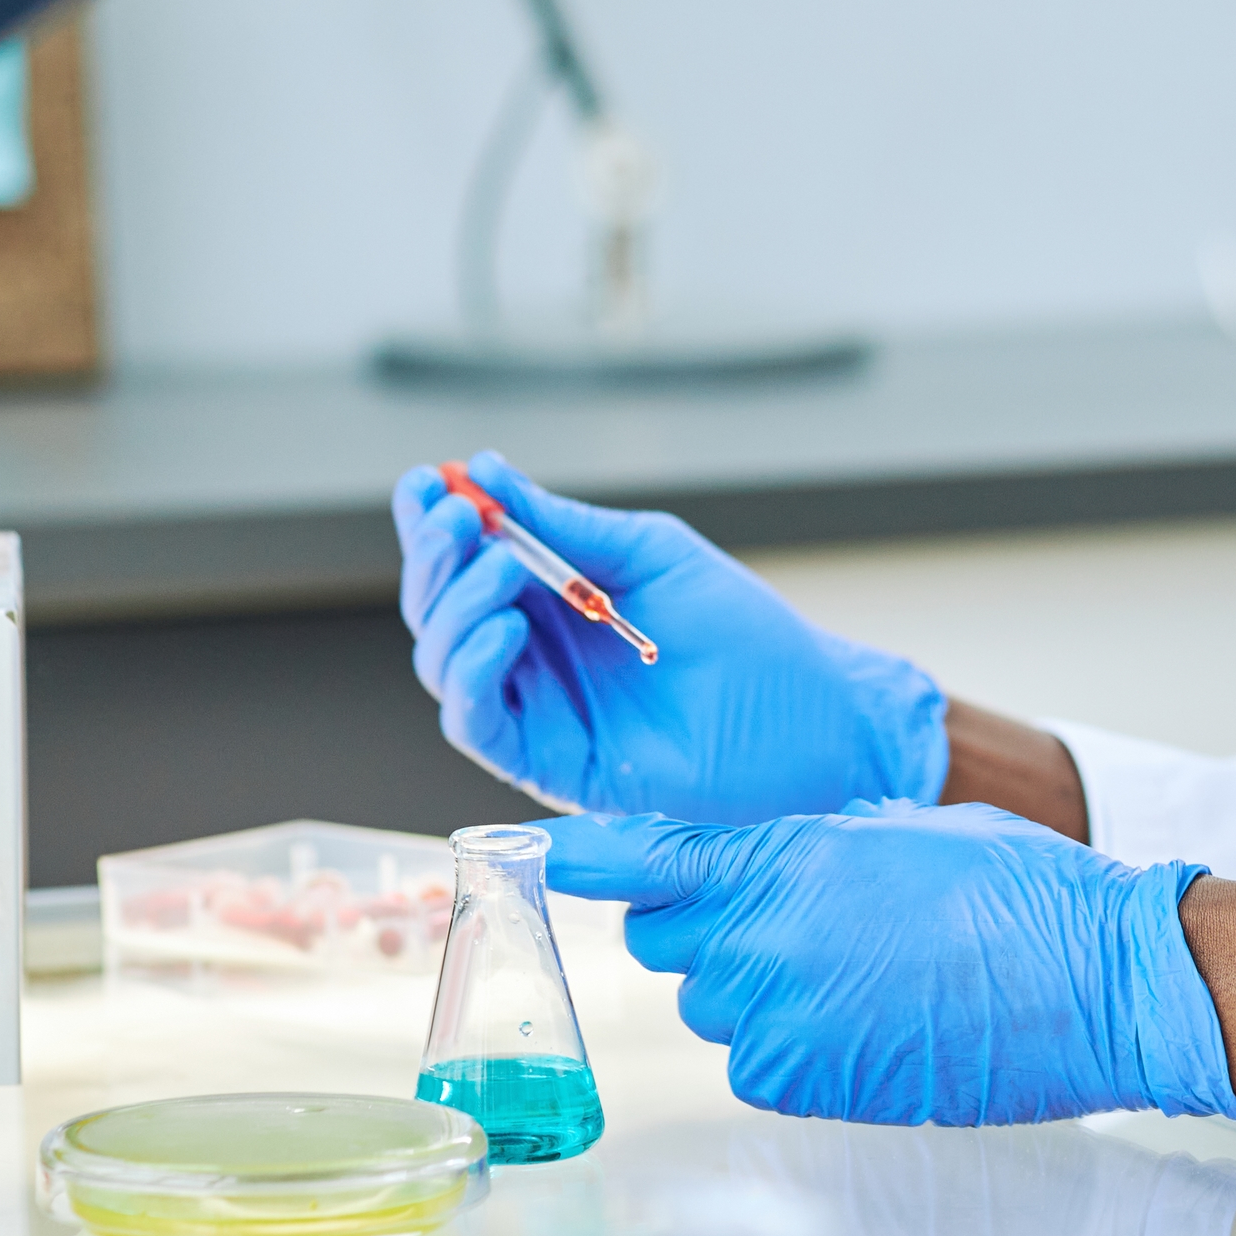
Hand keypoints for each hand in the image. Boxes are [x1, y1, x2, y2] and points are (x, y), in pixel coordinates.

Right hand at [393, 451, 944, 823]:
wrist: (810, 715)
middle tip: (457, 518)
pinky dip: (476, 675)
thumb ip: (567, 525)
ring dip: (456, 610)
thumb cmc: (745, 635)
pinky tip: (506, 631)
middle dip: (435, 560)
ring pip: (445, 665)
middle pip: (439, 611)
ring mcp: (538, 710)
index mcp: (552, 598)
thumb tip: (484, 471)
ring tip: (502, 568)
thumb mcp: (651, 555)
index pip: (464, 561)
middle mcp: (532, 654)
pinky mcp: (550, 764)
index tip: (425, 481)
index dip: (431, 523)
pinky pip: (479, 725)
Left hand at [542, 805, 1235, 1126]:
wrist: (1100, 985)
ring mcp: (781, 1025)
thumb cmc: (1028, 894)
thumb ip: (819, 841)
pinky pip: (757, 1060)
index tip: (534, 857)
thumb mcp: (911, 828)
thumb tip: (781, 856)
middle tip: (799, 917)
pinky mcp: (808, 1087)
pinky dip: (792, 1042)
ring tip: (858, 972)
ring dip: (757, 985)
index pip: (644, 860)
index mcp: (787, 862)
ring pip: (714, 1004)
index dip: (582, 857)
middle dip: (710, 924)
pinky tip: (868, 1022)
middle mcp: (762, 946)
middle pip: (668, 940)